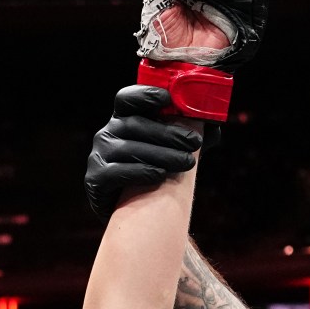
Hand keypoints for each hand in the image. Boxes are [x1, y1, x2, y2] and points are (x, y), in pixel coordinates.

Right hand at [85, 84, 203, 213]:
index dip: (144, 95)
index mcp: (123, 120)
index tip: (168, 99)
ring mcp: (98, 156)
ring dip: (162, 155)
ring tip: (187, 163)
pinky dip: (141, 172)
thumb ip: (189, 136)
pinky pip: (117, 172)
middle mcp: (106, 134)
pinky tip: (160, 176)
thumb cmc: (154, 174)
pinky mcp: (95, 179)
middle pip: (135, 125)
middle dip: (168, 133)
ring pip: (130, 149)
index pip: (126, 99)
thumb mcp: (172, 151)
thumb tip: (214, 126)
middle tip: (193, 142)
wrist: (134, 213)